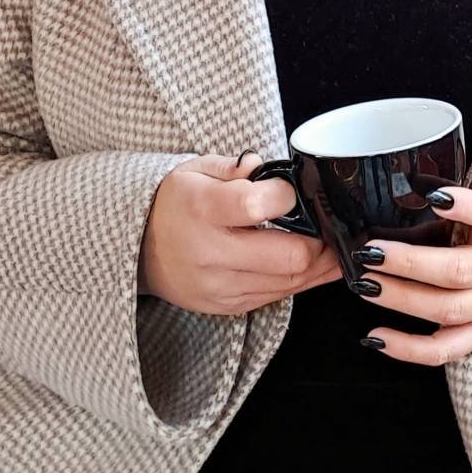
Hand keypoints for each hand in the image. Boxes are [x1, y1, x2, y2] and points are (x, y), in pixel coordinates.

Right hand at [140, 150, 342, 315]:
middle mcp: (210, 253)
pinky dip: (300, 279)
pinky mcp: (228, 306)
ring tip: (332, 244)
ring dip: (320, 264)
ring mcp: (220, 286)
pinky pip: (278, 297)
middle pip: (289, 256)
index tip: (292, 190)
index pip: (256, 205)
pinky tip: (312, 262)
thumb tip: (267, 167)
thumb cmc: (174, 203)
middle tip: (327, 224)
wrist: (139, 249)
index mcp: (201, 208)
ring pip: (291, 282)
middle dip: (319, 240)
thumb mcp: (197, 169)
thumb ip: (236, 166)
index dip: (287, 197)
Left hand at [353, 140, 471, 364]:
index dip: (467, 207)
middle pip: (457, 271)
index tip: (435, 197)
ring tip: (364, 282)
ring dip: (402, 299)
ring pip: (446, 311)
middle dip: (411, 263)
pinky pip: (444, 351)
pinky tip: (375, 337)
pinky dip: (409, 350)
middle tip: (371, 250)